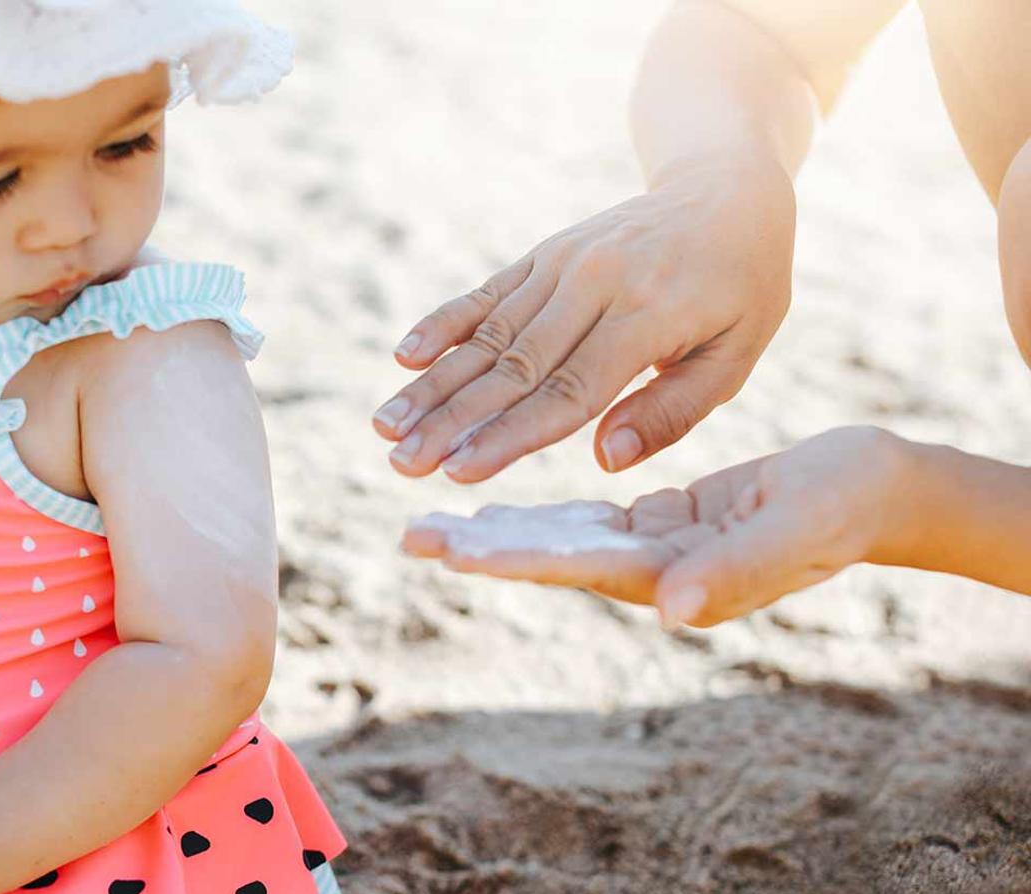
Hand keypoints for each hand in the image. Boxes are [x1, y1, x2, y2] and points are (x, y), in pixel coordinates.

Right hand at [374, 152, 794, 480]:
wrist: (725, 186)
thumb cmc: (740, 286)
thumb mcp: (737, 353)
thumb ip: (673, 411)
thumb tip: (603, 458)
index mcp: (651, 315)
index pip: (568, 390)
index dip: (510, 435)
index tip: (460, 472)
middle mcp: (597, 284)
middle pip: (512, 367)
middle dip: (452, 420)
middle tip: (402, 463)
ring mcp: (563, 263)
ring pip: (486, 335)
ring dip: (432, 385)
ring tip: (385, 427)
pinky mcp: (543, 254)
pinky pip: (485, 295)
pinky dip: (441, 324)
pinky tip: (402, 357)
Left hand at [400, 426, 912, 626]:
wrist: (876, 493)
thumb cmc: (842, 509)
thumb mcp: (793, 533)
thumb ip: (737, 571)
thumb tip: (674, 609)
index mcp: (672, 577)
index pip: (573, 567)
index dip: (511, 558)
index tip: (452, 552)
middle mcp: (651, 574)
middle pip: (548, 561)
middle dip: (480, 550)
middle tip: (411, 537)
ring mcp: (654, 551)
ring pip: (558, 542)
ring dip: (497, 533)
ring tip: (434, 522)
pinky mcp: (661, 523)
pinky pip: (585, 519)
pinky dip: (539, 511)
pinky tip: (496, 504)